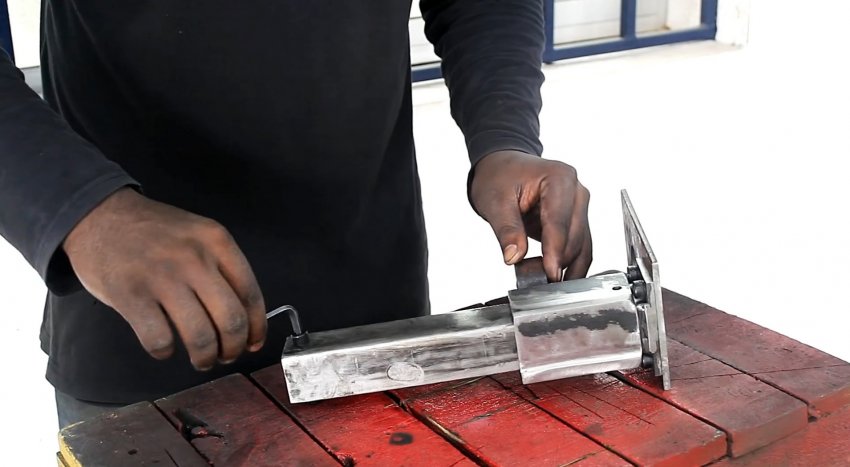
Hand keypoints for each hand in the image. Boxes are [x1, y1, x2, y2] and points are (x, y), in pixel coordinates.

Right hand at [63, 188, 266, 369]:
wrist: (99, 213)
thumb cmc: (152, 231)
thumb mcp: (197, 234)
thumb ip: (221, 267)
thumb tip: (244, 316)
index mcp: (217, 241)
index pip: (250, 294)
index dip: (257, 327)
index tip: (253, 342)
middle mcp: (194, 258)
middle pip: (231, 320)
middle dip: (233, 348)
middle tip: (226, 355)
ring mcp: (162, 277)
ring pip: (200, 336)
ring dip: (205, 358)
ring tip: (201, 359)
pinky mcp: (131, 295)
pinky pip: (160, 340)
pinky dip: (166, 351)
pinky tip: (164, 346)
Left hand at [470, 150, 591, 281]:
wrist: (503, 167)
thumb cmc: (500, 176)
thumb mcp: (495, 201)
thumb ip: (506, 229)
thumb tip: (514, 256)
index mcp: (559, 178)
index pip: (559, 221)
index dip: (555, 251)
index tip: (550, 274)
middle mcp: (576, 191)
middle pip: (575, 236)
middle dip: (560, 262)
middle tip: (539, 283)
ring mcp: (579, 206)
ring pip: (583, 245)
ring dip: (568, 267)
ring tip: (547, 284)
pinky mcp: (577, 220)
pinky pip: (580, 246)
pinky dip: (570, 264)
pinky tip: (556, 278)